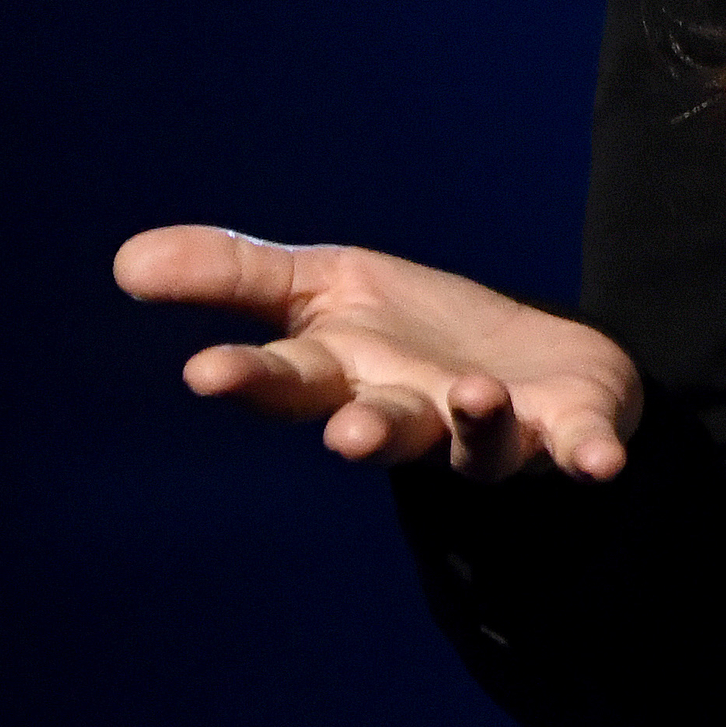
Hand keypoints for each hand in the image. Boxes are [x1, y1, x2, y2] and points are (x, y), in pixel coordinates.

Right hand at [114, 225, 642, 481]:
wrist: (529, 360)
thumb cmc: (410, 333)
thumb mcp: (321, 286)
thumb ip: (234, 276)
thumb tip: (125, 261)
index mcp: (348, 376)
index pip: (287, 378)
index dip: (249, 378)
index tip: (205, 374)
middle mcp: (414, 415)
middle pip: (383, 427)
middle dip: (365, 430)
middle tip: (346, 433)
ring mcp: (489, 432)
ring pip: (476, 444)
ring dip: (473, 425)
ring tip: (471, 394)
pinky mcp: (566, 434)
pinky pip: (575, 452)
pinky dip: (585, 458)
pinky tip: (600, 465)